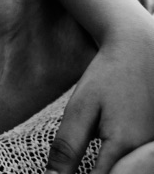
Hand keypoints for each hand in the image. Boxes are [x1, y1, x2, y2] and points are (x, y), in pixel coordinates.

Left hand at [46, 30, 153, 173]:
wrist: (141, 52)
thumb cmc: (108, 77)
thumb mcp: (80, 109)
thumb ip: (67, 147)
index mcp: (125, 146)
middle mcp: (147, 153)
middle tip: (68, 170)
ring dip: (107, 172)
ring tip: (87, 165)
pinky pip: (139, 167)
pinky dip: (121, 168)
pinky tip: (104, 164)